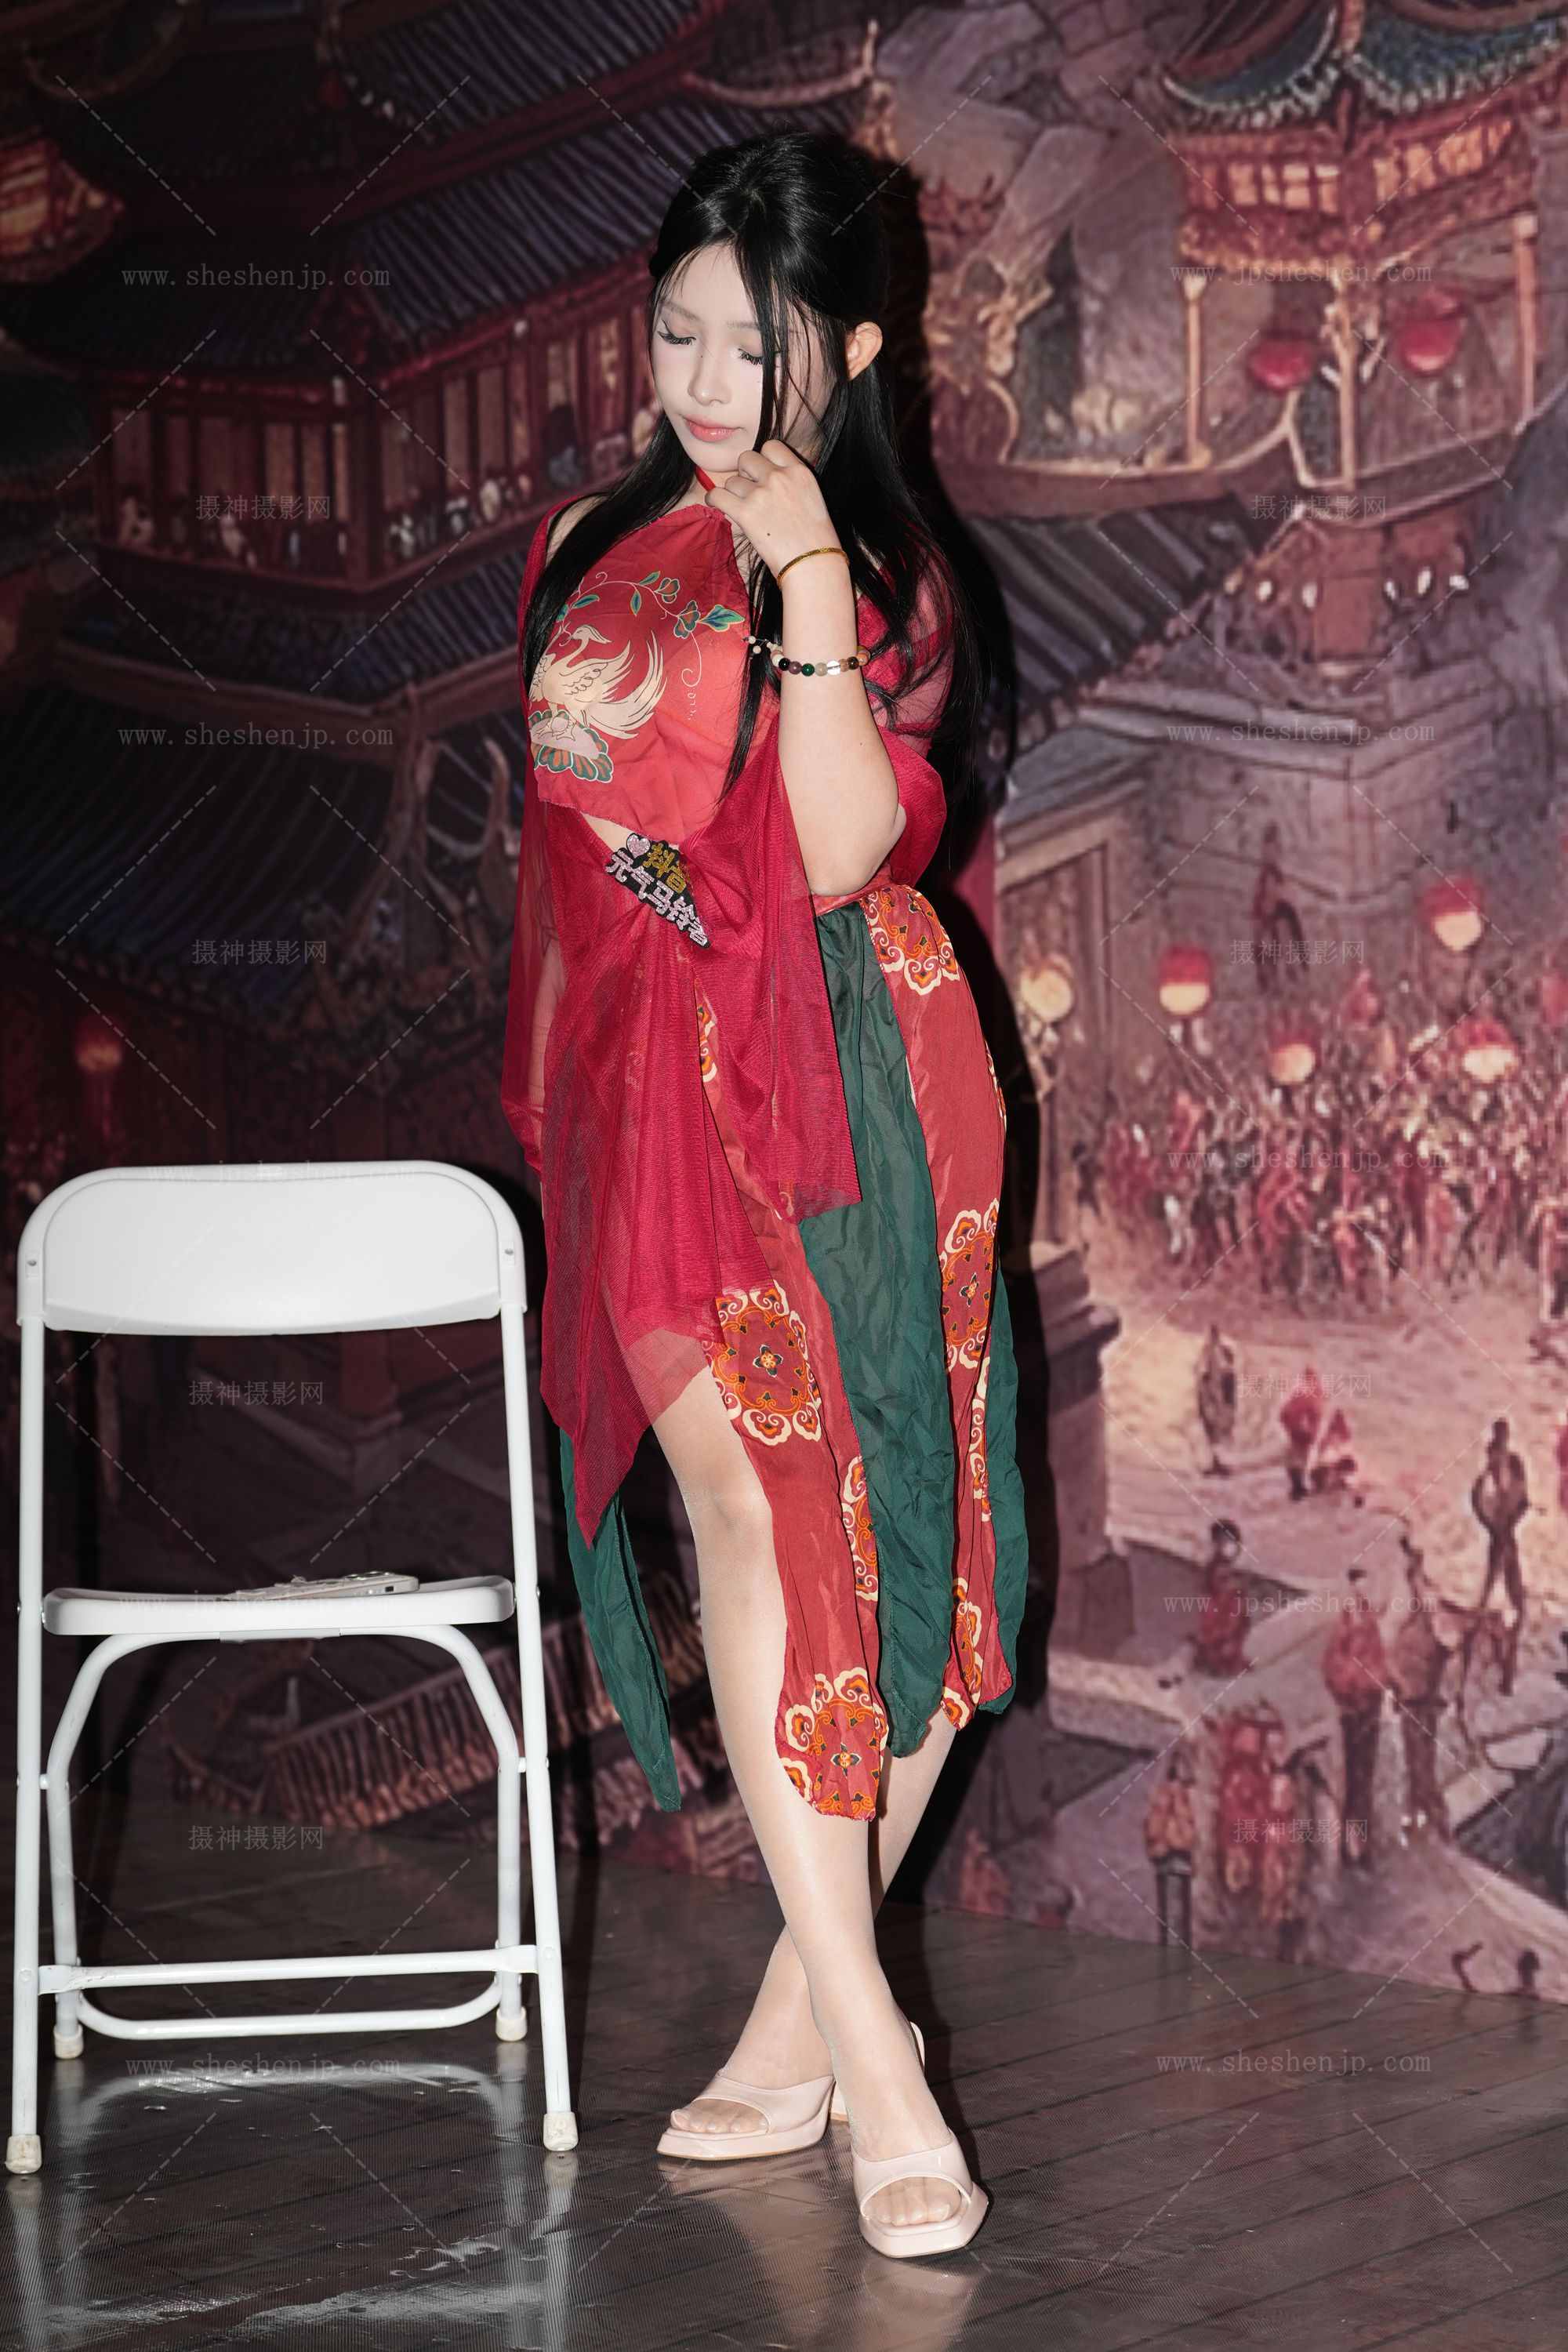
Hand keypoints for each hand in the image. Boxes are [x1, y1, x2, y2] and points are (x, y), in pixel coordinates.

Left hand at [701, 439, 840, 581]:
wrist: (813, 563)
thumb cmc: (816, 539)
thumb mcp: (812, 497)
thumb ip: (791, 482)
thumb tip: (765, 481)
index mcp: (798, 471)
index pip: (771, 446)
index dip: (762, 459)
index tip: (761, 473)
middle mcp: (778, 477)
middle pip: (746, 458)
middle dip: (744, 473)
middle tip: (749, 492)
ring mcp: (760, 494)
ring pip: (732, 481)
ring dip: (733, 494)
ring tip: (743, 510)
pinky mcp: (745, 513)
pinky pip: (717, 495)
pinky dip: (714, 499)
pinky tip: (717, 505)